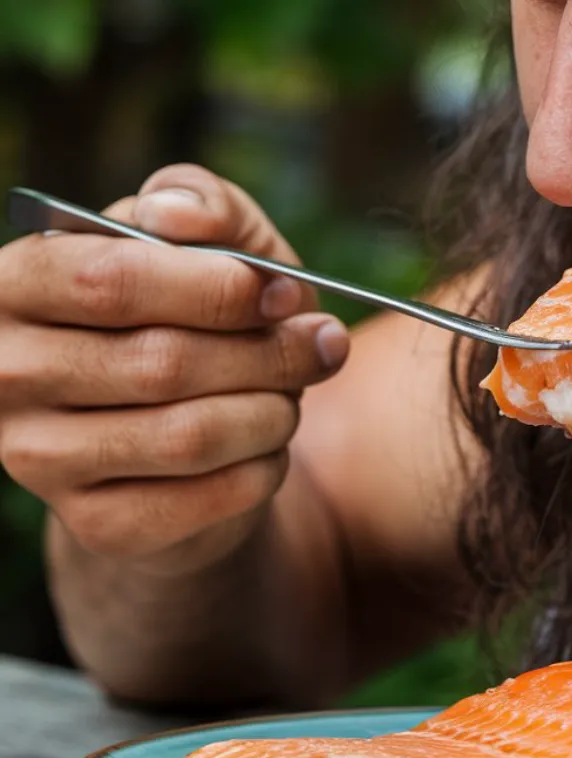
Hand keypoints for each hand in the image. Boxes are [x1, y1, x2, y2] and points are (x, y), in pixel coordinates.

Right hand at [0, 164, 349, 571]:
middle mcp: (6, 372)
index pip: (110, 280)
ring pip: (190, 435)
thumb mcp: (210, 244)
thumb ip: (199, 206)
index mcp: (16, 285)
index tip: (286, 292)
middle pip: (163, 363)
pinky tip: (270, 447)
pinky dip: (265, 468)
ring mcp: (39, 458)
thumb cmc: (197, 317)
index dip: (217, 288)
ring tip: (293, 394)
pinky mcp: (95, 524)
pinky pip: (208, 497)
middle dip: (269, 352)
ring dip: (272, 412)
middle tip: (325, 343)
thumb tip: (175, 215)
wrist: (181, 434)